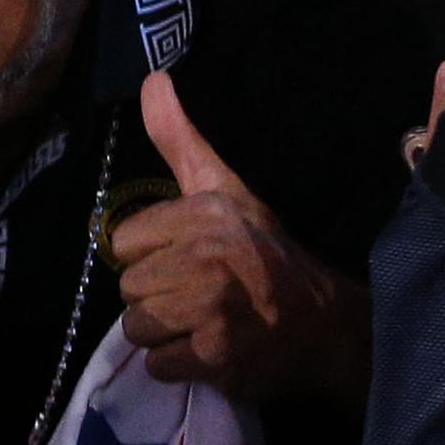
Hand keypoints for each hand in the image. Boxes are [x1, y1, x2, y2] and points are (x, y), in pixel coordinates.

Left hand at [111, 72, 360, 399]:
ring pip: (137, 328)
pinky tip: (208, 350)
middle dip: (157, 296)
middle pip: (127, 289)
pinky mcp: (215, 355)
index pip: (122, 243)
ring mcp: (211, 308)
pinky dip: (178, 367)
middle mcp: (206, 256)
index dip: (148, 256)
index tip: (183, 258)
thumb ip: (178, 138)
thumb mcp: (222, 187)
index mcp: (203, 213)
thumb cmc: (264, 252)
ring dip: (164, 334)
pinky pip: (158, 365)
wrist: (322, 323)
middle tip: (198, 294)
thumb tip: (152, 78)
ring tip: (201, 322)